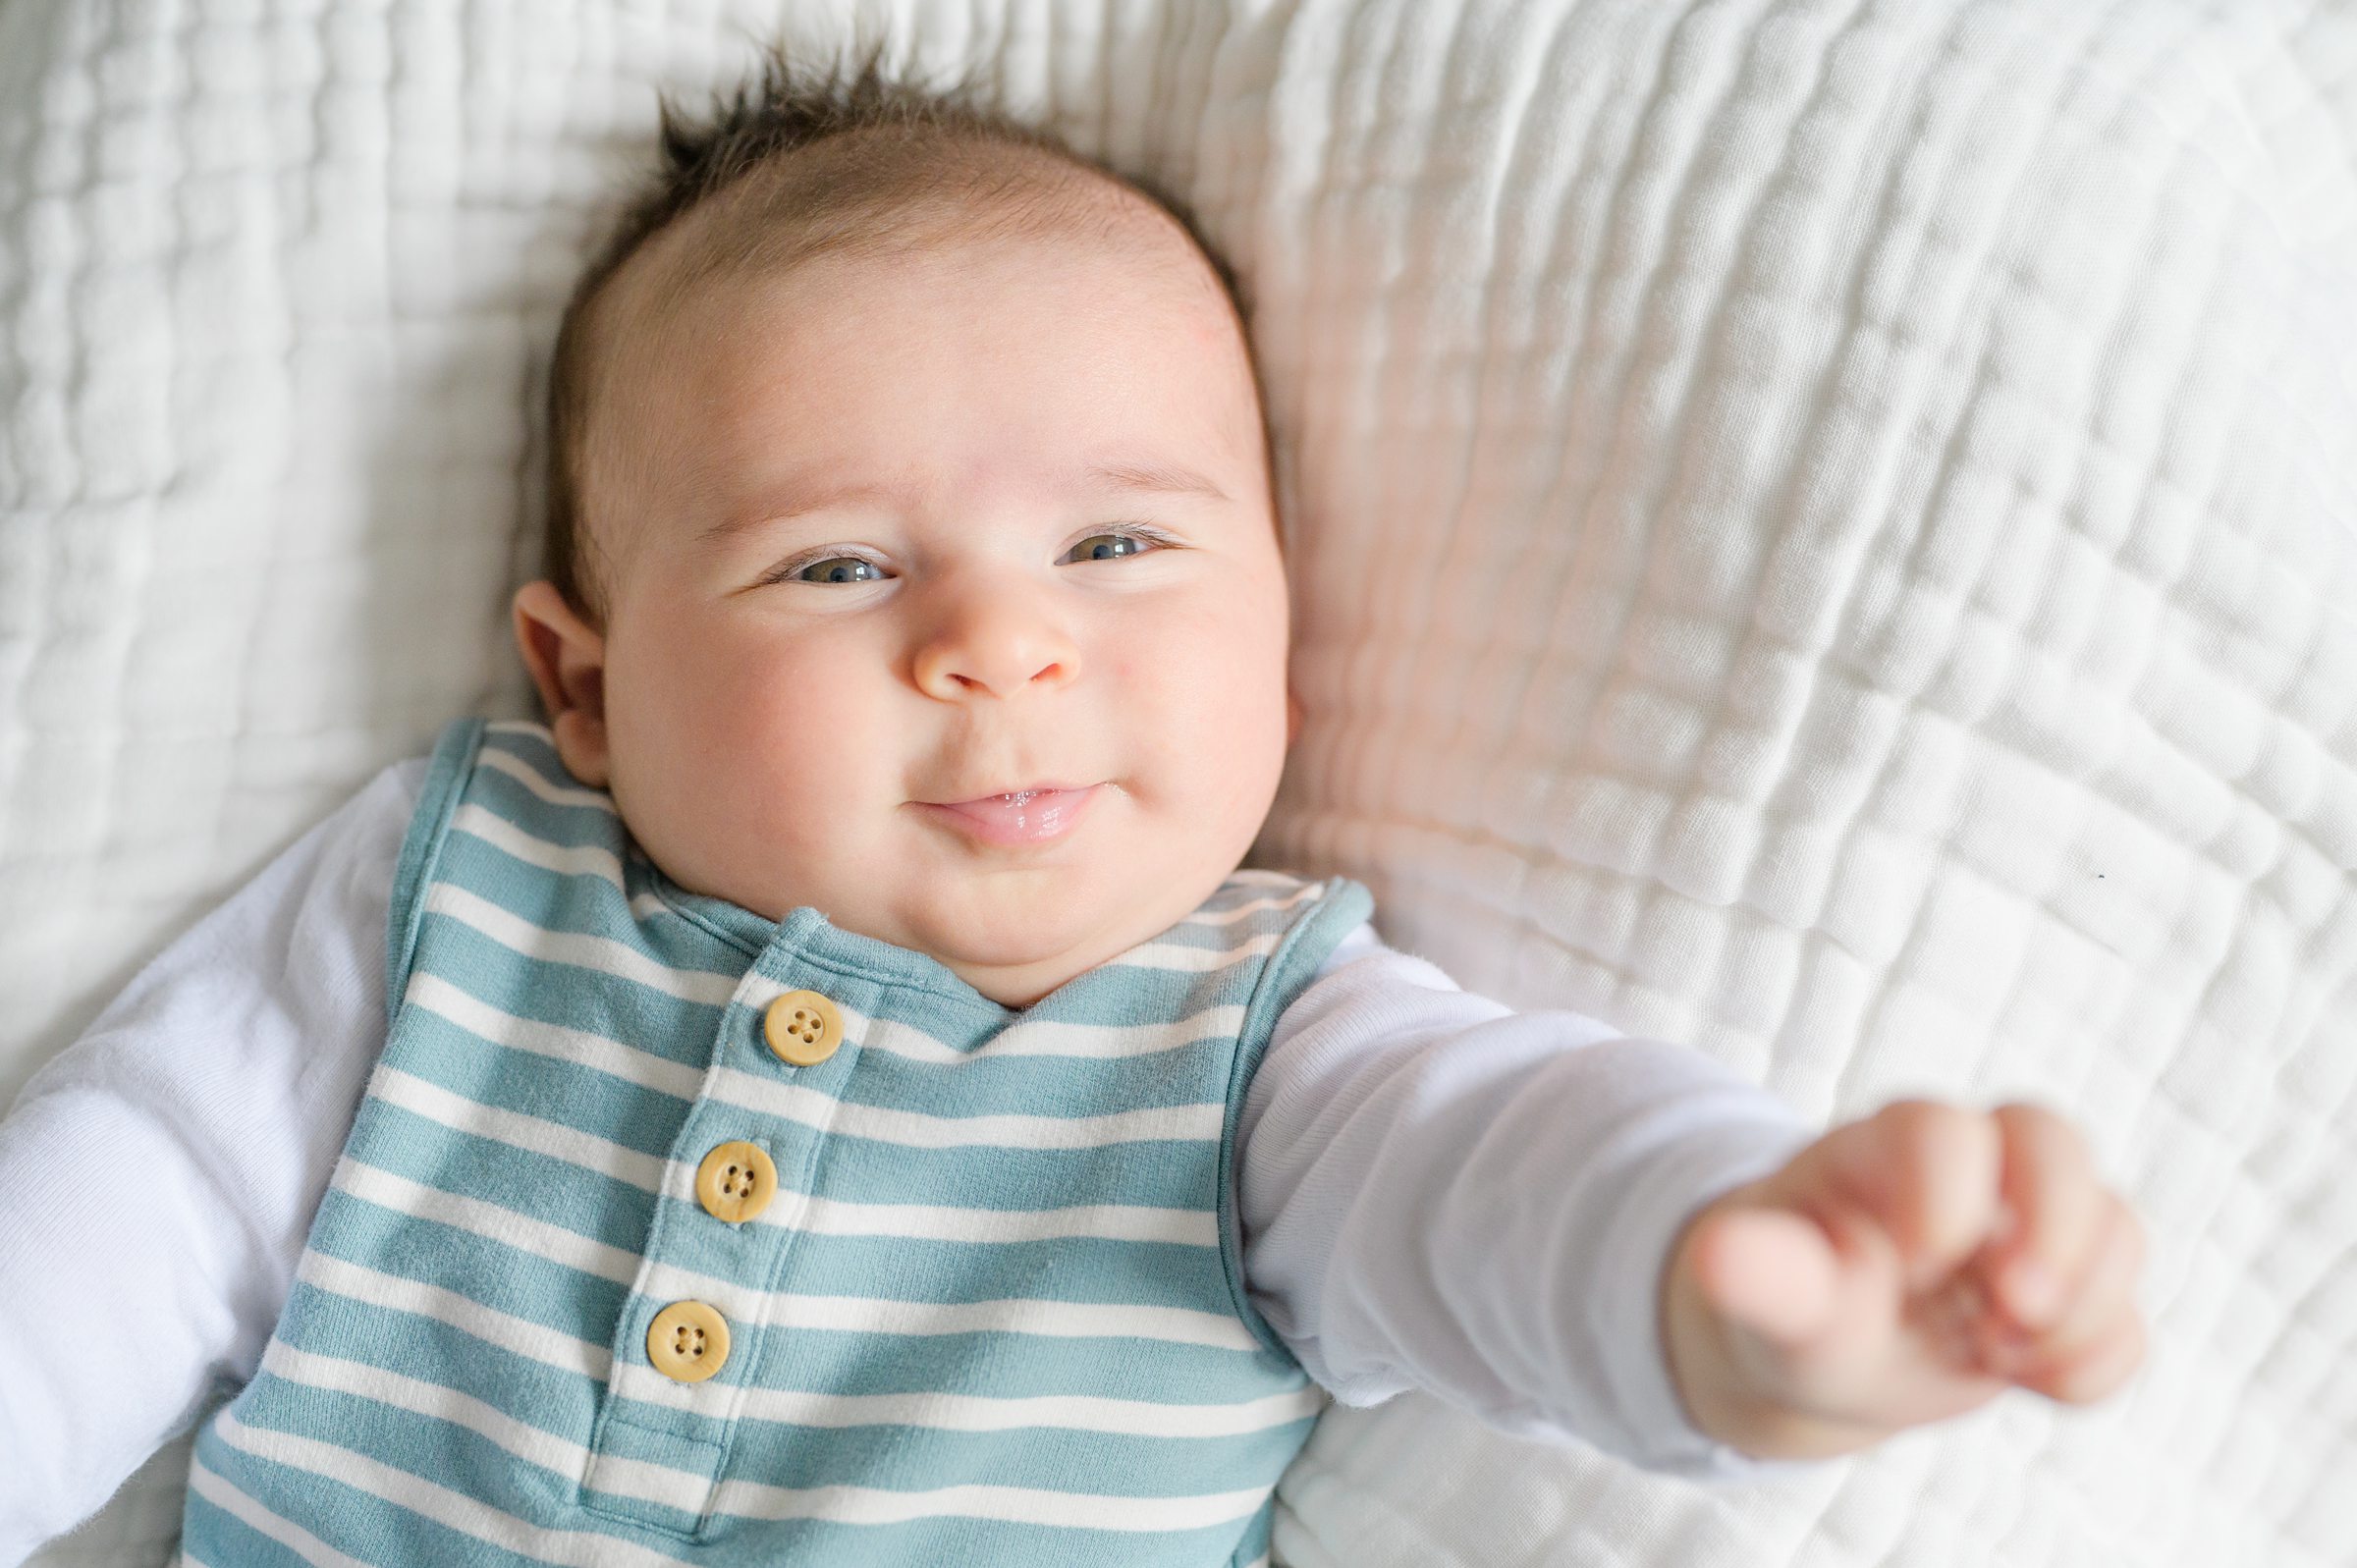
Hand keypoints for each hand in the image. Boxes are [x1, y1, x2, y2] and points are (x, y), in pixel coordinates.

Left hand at [1659, 1099, 2147, 1460]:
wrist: (1813, 1355)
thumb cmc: (1783, 1302)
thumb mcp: (1764, 1294)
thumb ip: (1757, 1272)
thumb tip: (1717, 1255)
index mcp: (1885, 1148)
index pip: (1940, 1127)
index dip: (1946, 1192)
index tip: (1914, 1264)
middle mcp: (1972, 1171)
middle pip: (2053, 1137)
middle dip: (2055, 1227)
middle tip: (2012, 1308)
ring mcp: (2031, 1232)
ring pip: (2114, 1225)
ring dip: (2079, 1305)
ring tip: (1996, 1354)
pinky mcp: (2070, 1299)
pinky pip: (2127, 1319)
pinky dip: (2095, 1360)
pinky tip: (2029, 1382)